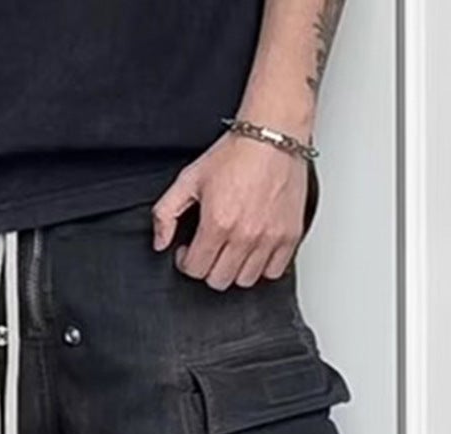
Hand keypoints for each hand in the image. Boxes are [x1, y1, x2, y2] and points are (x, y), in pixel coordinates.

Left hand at [152, 131, 309, 290]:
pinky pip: (274, 272)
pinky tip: (254, 250)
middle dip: (208, 268)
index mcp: (218, 223)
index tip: (188, 251)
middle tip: (208, 250)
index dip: (186, 262)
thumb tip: (160, 243)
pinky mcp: (290, 236)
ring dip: (234, 269)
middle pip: (219, 280)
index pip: (195, 270)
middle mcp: (245, 235)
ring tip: (231, 250)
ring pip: (245, 281)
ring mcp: (270, 238)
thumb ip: (166, 212)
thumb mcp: (189, 178)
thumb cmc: (236, 153)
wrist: (273, 135)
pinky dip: (262, 267)